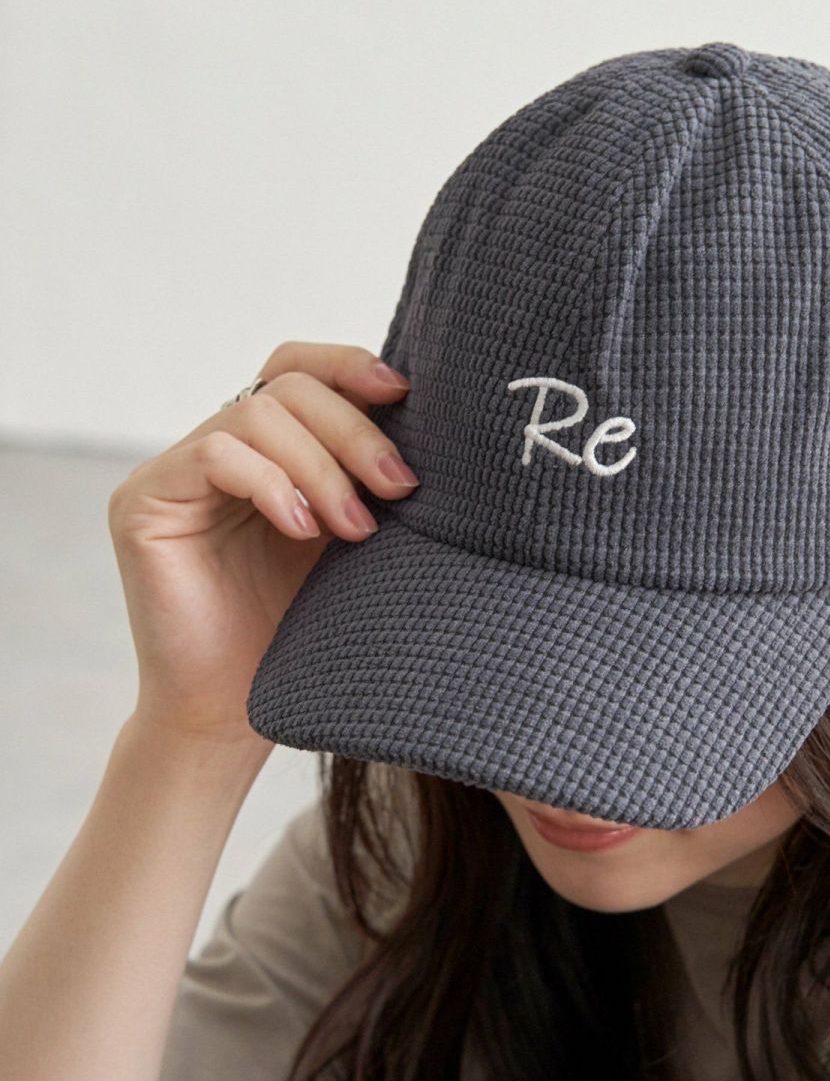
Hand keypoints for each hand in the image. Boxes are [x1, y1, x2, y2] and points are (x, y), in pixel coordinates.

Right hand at [107, 341, 417, 747]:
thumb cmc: (304, 636)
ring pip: (255, 415)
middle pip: (286, 387)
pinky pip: (215, 454)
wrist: (238, 713)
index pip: (297, 370)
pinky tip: (305, 531)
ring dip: (323, 467)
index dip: (349, 366)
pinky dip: (274, 485)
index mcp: (268, 452)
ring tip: (358, 529)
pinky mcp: (143, 501)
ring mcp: (175, 473)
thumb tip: (435, 418)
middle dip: (355, 430)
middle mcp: (217, 450)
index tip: (405, 392)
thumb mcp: (354, 540)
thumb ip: (370, 479)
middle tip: (401, 487)